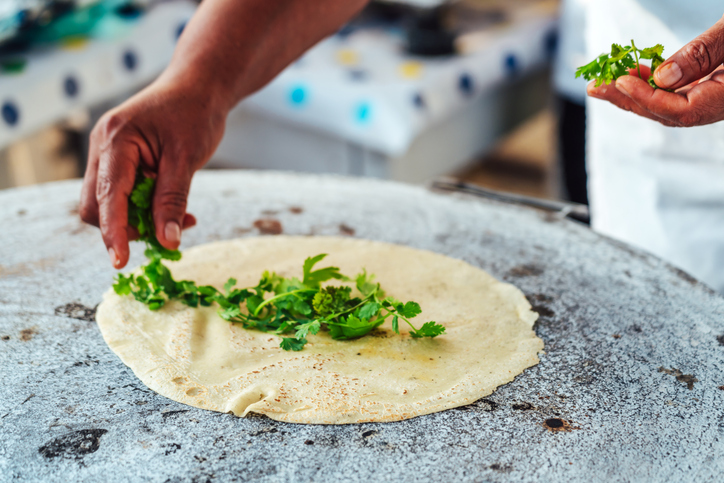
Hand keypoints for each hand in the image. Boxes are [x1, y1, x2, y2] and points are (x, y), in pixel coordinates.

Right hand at [80, 80, 226, 268]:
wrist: (199, 86)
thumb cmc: (195, 113)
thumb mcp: (186, 160)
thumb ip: (172, 201)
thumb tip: (167, 242)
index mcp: (115, 141)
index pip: (105, 198)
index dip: (113, 233)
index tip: (121, 262)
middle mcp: (102, 147)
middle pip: (96, 205)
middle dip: (126, 227)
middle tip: (166, 234)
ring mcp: (107, 153)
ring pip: (108, 203)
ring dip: (139, 219)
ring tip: (181, 218)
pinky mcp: (119, 159)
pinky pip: (122, 193)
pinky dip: (144, 207)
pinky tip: (174, 209)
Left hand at [587, 16, 723, 126]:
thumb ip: (701, 55)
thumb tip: (660, 77)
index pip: (682, 112)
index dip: (648, 97)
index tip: (620, 81)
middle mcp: (719, 105)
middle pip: (667, 112)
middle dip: (627, 98)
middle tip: (594, 87)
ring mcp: (713, 99)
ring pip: (667, 104)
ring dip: (632, 92)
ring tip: (602, 81)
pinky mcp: (709, 88)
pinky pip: (675, 93)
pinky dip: (650, 83)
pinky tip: (629, 73)